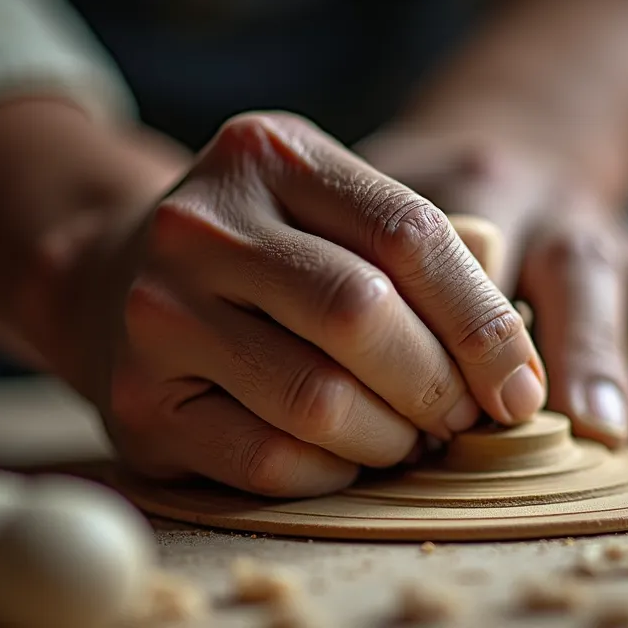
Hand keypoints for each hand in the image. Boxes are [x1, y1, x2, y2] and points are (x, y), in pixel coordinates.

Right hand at [50, 113, 546, 496]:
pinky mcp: (136, 403)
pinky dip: (332, 474)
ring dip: (389, 440)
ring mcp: (157, 312)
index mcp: (270, 153)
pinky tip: (345, 458)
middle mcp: (201, 224)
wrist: (106, 278)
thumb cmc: (262, 252)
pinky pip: (268, 461)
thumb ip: (421, 252)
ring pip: (318, 400)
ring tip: (406, 438)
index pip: (410, 235)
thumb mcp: (328, 207)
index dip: (484, 323)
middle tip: (461, 418)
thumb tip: (513, 359)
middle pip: (362, 316)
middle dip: (438, 386)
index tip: (521, 386)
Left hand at [357, 131, 627, 446]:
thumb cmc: (414, 207)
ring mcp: (613, 240)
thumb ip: (366, 263)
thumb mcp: (377, 201)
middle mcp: (554, 210)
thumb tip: (325, 361)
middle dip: (586, 349)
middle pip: (577, 269)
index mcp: (475, 188)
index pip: (472, 249)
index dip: (471, 322)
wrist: (504, 144)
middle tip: (590, 427)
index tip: (467, 400)